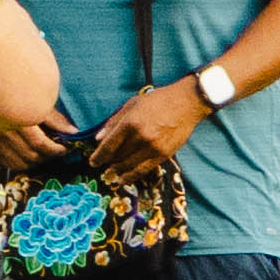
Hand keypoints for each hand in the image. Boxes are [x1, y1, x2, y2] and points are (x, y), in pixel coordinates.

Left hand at [82, 81, 202, 178]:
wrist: (187, 103)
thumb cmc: (158, 100)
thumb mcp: (132, 104)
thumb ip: (114, 121)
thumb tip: (97, 139)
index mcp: (130, 123)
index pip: (109, 146)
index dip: (98, 157)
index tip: (92, 162)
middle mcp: (141, 137)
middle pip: (117, 157)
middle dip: (107, 163)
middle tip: (102, 166)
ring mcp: (153, 148)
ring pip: (129, 166)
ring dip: (118, 172)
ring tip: (111, 174)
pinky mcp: (164, 155)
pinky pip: (144, 170)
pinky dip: (132, 176)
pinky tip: (124, 178)